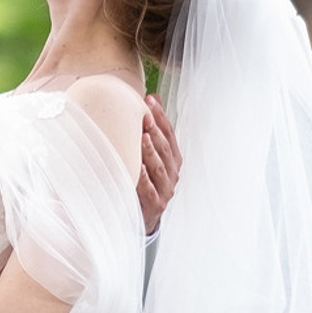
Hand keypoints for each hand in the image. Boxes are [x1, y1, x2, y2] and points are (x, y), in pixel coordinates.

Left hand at [136, 94, 181, 235]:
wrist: (145, 216)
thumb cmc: (147, 179)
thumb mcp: (151, 154)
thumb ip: (152, 128)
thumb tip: (152, 96)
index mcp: (173, 159)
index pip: (169, 134)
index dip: (161, 117)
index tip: (150, 100)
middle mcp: (172, 173)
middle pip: (165, 149)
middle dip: (155, 131)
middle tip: (144, 115)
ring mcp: (165, 189)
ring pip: (159, 168)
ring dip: (150, 152)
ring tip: (142, 137)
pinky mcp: (155, 204)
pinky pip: (148, 190)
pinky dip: (144, 179)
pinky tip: (138, 168)